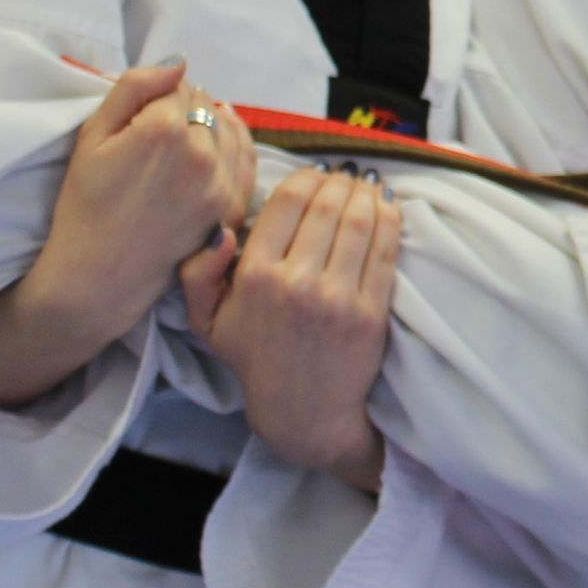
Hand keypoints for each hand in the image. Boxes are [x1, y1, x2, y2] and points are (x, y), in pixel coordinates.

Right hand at [0, 59, 254, 406]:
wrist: (98, 273)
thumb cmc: (85, 205)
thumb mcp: (92, 137)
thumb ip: (134, 88)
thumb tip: (178, 62)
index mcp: (163, 130)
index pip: (176, 85)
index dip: (159, 93)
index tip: (144, 109)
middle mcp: (200, 153)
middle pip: (205, 105)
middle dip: (186, 107)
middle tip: (162, 124)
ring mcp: (221, 183)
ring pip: (230, 129)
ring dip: (213, 123)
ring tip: (190, 129)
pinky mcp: (231, 208)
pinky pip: (246, 161)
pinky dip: (235, 145)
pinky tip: (221, 140)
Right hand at [183, 165, 400, 489]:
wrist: (303, 412)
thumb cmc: (256, 359)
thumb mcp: (207, 322)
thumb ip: (197, 273)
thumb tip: (222, 231)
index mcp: (254, 278)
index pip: (287, 202)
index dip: (306, 178)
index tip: (314, 175)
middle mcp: (296, 283)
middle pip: (326, 205)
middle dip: (339, 181)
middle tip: (345, 176)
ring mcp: (336, 298)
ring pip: (359, 221)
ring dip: (366, 194)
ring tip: (365, 187)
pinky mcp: (370, 312)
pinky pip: (384, 251)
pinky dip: (390, 220)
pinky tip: (387, 207)